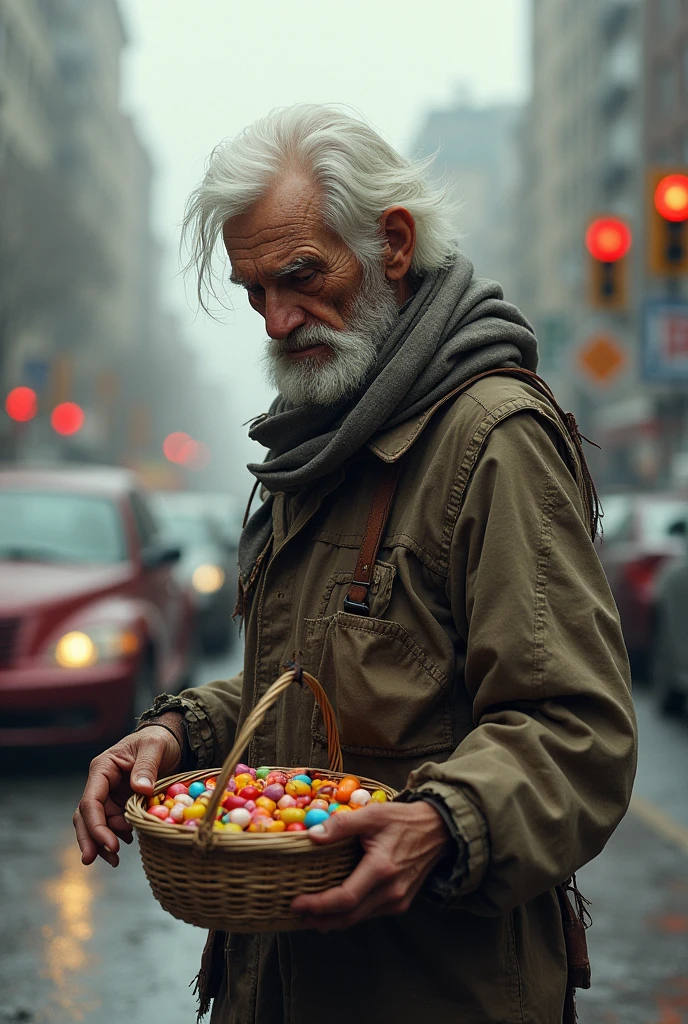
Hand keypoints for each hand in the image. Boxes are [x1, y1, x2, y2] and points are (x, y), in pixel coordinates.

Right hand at [73, 719, 182, 867]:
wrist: (170, 741)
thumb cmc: (159, 740)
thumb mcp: (155, 746)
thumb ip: (146, 766)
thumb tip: (140, 789)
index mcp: (103, 768)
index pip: (91, 801)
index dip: (96, 825)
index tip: (110, 844)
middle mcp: (102, 784)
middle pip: (86, 817)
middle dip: (92, 840)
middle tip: (107, 859)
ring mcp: (110, 795)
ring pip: (98, 824)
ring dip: (103, 843)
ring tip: (115, 860)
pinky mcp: (121, 804)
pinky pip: (113, 824)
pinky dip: (117, 836)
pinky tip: (128, 842)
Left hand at [291, 799, 450, 930]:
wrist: (438, 830)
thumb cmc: (403, 819)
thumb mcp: (372, 814)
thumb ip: (342, 825)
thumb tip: (312, 835)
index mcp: (382, 869)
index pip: (344, 898)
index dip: (318, 905)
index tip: (296, 903)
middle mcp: (391, 891)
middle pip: (348, 917)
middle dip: (319, 919)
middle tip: (296, 912)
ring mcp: (398, 900)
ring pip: (358, 919)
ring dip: (333, 920)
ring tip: (310, 913)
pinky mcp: (401, 903)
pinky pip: (370, 914)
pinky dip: (349, 915)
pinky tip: (335, 908)